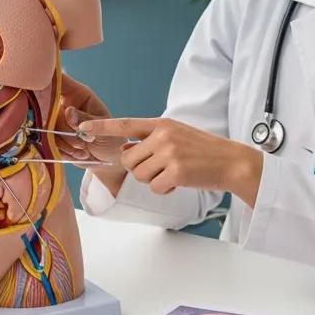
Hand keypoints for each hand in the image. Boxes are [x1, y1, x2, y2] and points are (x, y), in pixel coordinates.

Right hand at [50, 73, 119, 167]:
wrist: (107, 159)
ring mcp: (56, 121)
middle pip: (49, 111)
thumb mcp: (104, 126)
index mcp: (79, 95)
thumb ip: (86, 119)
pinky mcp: (52, 137)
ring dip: (66, 144)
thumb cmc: (111, 136)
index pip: (60, 81)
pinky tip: (80, 154)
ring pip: (48, 130)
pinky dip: (64, 152)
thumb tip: (68, 111)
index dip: (47, 80)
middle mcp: (65, 106)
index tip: (41, 90)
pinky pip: (48, 144)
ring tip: (85, 149)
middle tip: (82, 142)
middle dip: (64, 130)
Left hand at [78, 116, 262, 201]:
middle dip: (139, 169)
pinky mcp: (176, 172)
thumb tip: (125, 152)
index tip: (82, 127)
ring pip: (139, 175)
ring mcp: (169, 153)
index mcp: (162, 124)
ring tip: (174, 173)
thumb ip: (151, 141)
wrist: (232, 162)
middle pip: (128, 160)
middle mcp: (163, 136)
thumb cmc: (204, 151)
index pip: (125, 124)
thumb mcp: (177, 136)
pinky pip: (154, 187)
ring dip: (153, 180)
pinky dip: (165, 190)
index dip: (101, 127)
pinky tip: (180, 182)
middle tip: (161, 168)